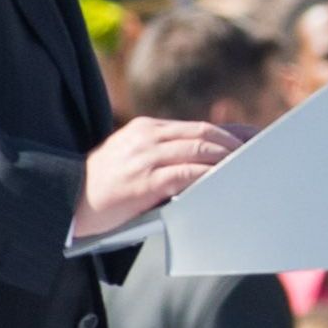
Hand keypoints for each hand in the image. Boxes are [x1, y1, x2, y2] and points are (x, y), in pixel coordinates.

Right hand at [76, 119, 244, 240]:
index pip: (198, 126)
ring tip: (247, 170)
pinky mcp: (144, 181)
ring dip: (227, 160)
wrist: (66, 200)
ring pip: (198, 150)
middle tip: (260, 155)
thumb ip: (163, 153)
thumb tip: (204, 161)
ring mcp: (145, 157)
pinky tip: (223, 182)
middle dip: (236, 144)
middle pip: (204, 135)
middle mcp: (147, 137)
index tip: (255, 137)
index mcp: (146, 128)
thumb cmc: (104, 185)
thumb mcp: (132, 157)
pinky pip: (186, 174)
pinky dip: (209, 176)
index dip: (230, 131)